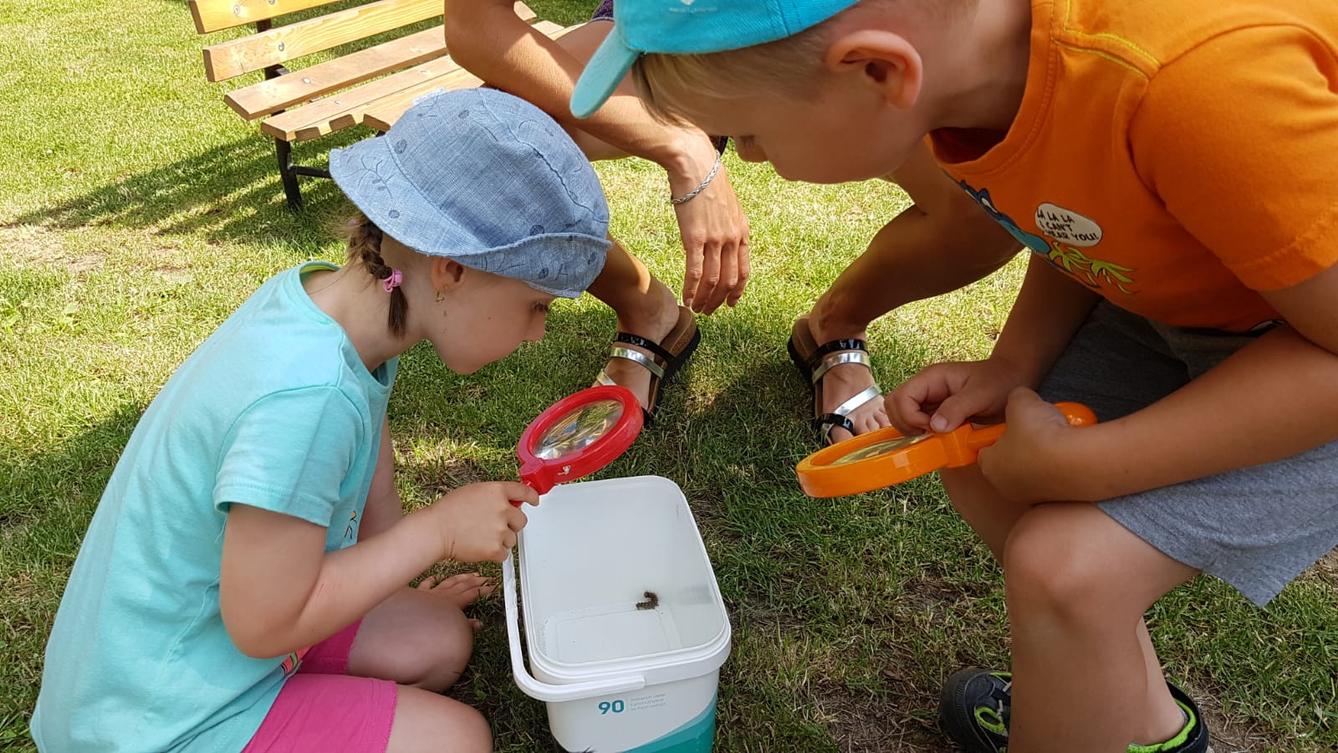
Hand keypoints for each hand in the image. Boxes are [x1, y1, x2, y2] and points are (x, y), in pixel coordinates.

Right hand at [424, 481, 536, 562]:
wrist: (437, 530)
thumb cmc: (449, 511)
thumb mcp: (473, 492)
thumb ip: (493, 496)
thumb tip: (506, 502)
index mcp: (497, 491)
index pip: (524, 491)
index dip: (532, 497)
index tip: (534, 500)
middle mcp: (502, 509)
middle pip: (522, 520)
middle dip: (512, 525)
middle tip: (496, 527)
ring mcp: (500, 529)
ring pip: (512, 539)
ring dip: (501, 540)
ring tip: (480, 536)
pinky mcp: (496, 548)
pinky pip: (504, 554)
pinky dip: (494, 554)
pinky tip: (480, 546)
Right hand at [667, 135, 750, 314]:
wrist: (695, 164)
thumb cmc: (708, 181)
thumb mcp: (727, 205)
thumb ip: (728, 226)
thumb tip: (721, 240)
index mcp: (742, 232)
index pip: (744, 270)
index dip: (737, 291)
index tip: (731, 303)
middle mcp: (732, 239)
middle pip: (729, 280)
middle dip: (719, 301)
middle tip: (709, 311)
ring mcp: (715, 240)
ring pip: (713, 281)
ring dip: (705, 299)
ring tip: (697, 309)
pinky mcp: (695, 239)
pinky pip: (695, 272)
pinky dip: (692, 289)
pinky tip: (687, 298)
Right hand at [886, 357, 1031, 434]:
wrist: (1013, 380)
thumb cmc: (999, 381)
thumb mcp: (981, 394)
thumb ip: (957, 408)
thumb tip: (935, 427)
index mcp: (931, 378)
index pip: (901, 397)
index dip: (910, 416)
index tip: (932, 428)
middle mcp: (925, 387)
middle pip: (894, 405)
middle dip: (906, 424)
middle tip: (929, 434)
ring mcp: (928, 400)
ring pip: (901, 415)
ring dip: (912, 430)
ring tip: (935, 436)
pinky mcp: (935, 411)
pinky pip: (916, 423)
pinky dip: (922, 433)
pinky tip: (940, 436)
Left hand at [977, 388, 1091, 502]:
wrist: (1077, 461)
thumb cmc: (1039, 434)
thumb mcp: (1021, 402)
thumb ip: (1016, 398)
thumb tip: (1022, 399)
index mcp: (990, 466)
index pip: (984, 448)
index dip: (998, 433)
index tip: (1011, 423)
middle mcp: (1006, 486)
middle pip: (1010, 458)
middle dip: (1023, 442)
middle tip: (1036, 427)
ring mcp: (1031, 496)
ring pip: (1034, 468)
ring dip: (1044, 452)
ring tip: (1057, 437)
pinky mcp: (1055, 499)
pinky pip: (1054, 476)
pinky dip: (1060, 463)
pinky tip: (1069, 451)